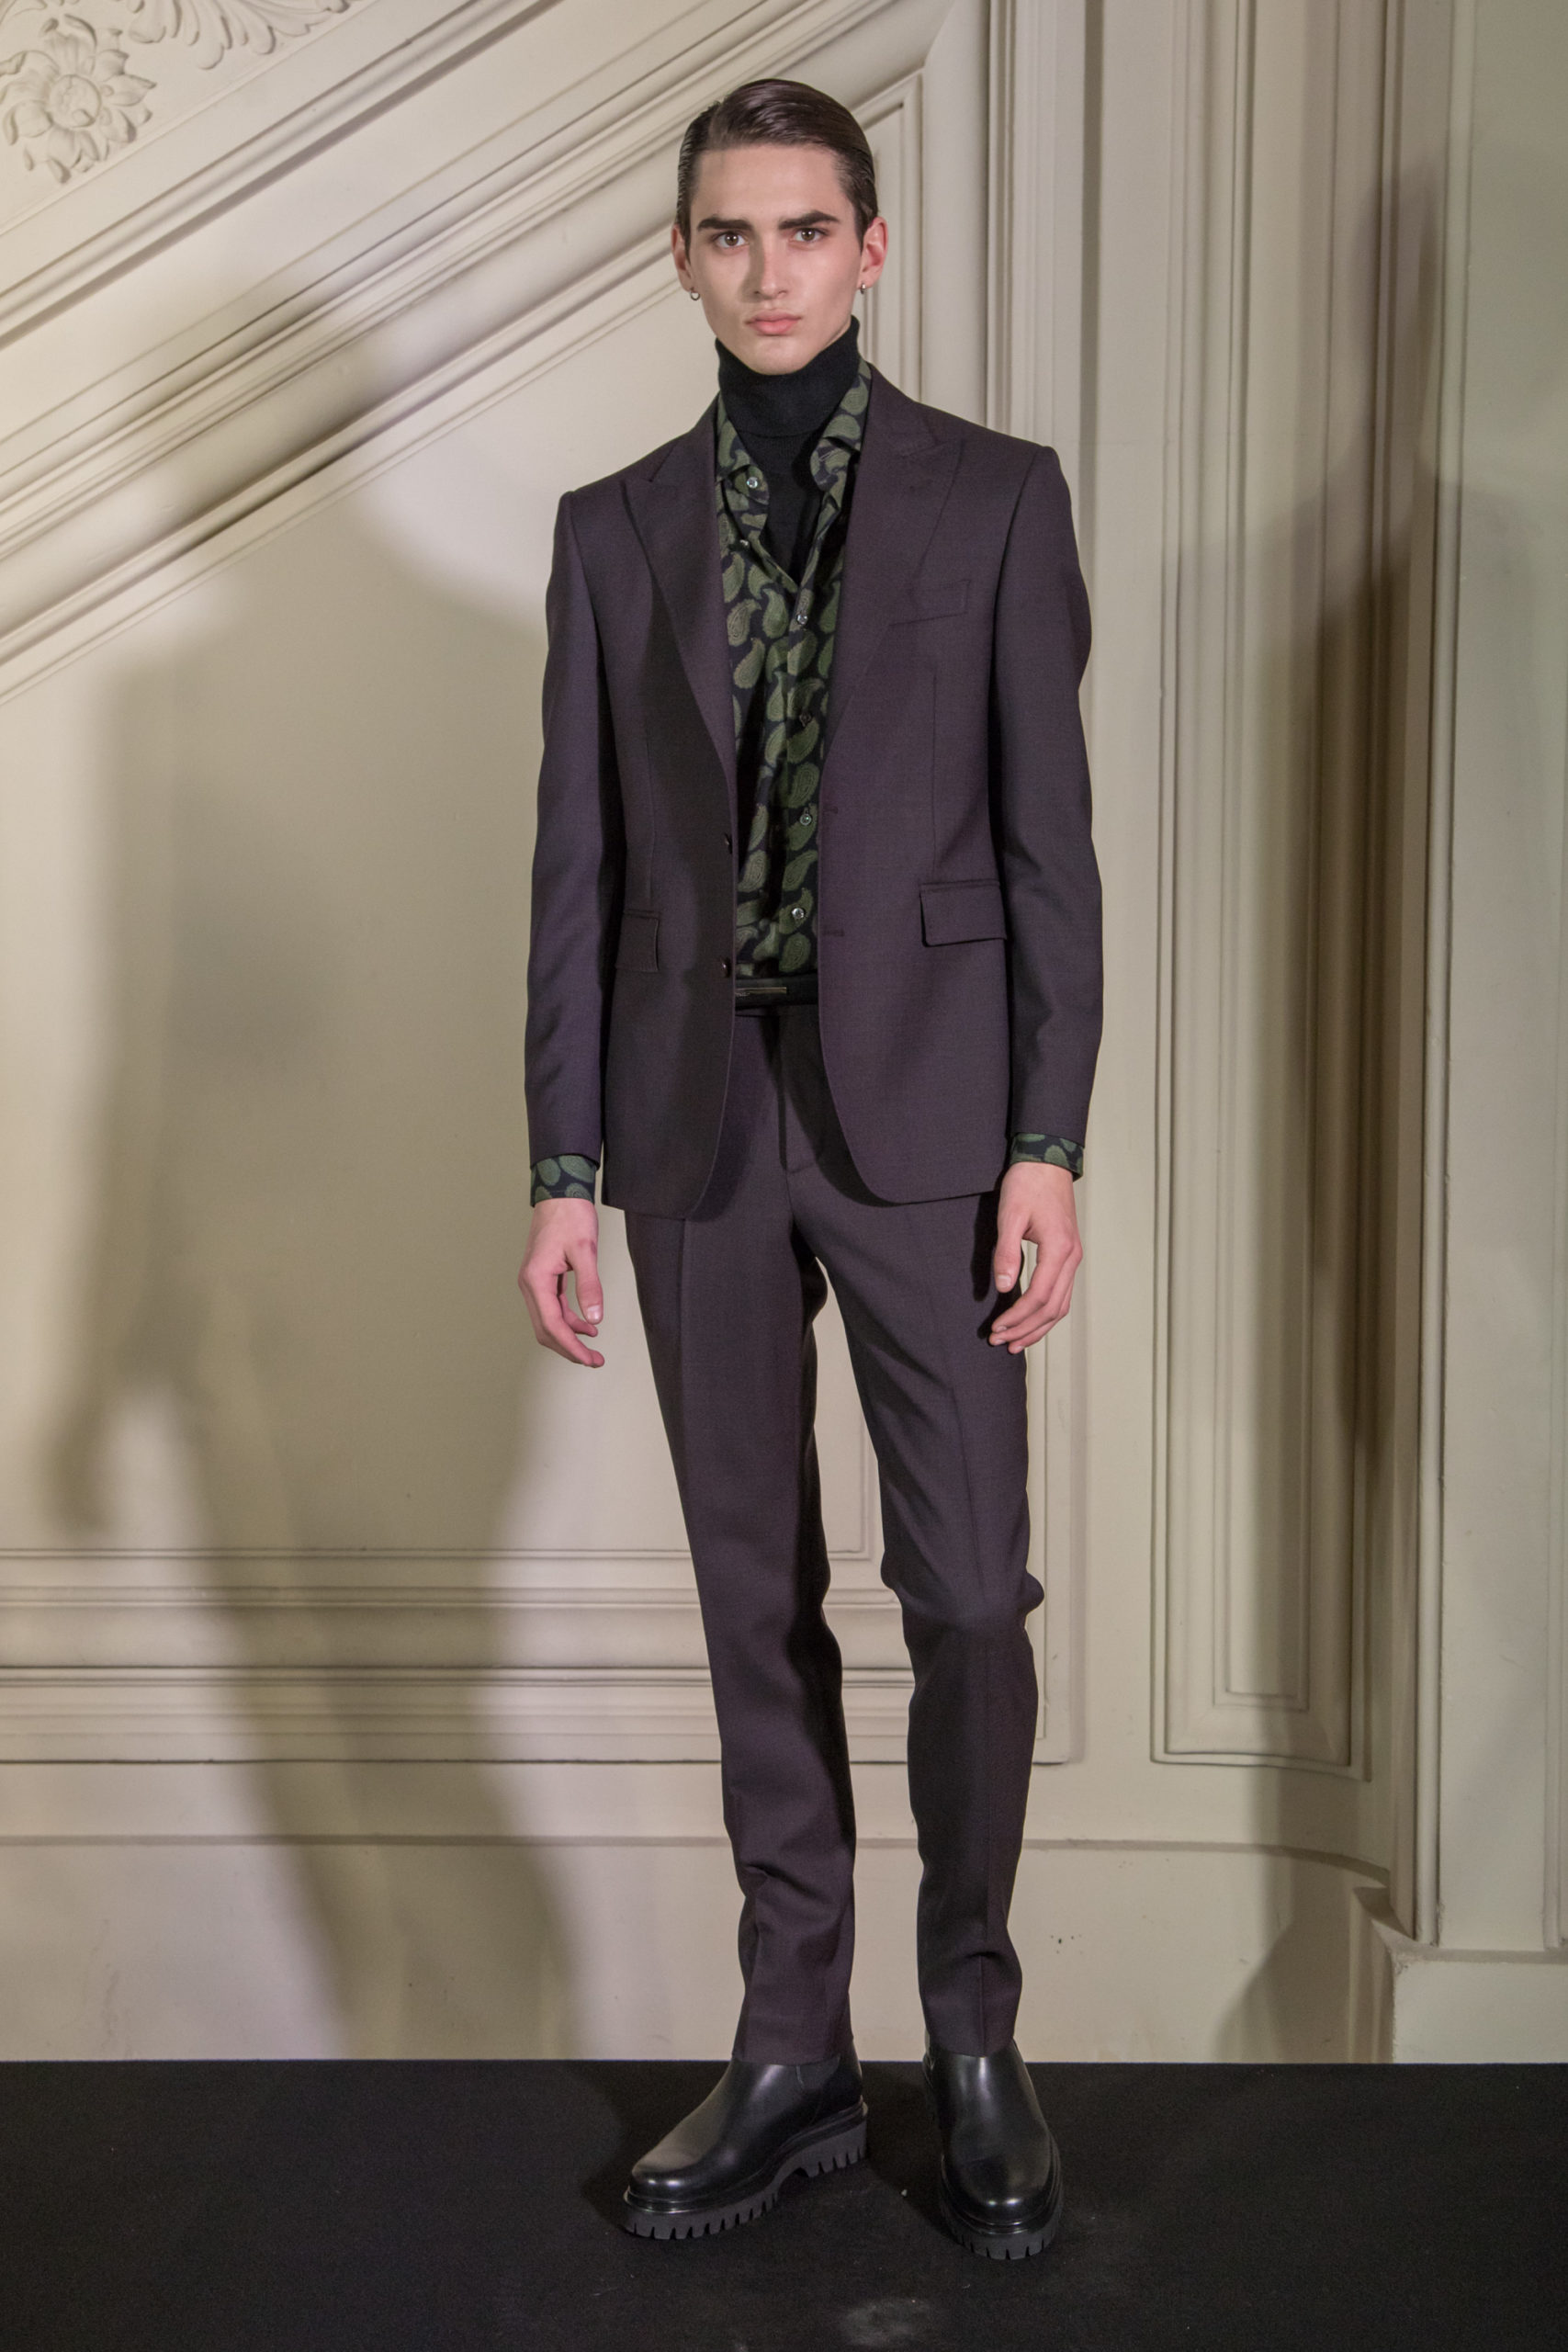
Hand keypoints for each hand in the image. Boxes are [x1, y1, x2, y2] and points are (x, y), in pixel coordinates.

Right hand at [518, 1199, 604, 1366]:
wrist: (560, 1194)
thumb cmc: (571, 1217)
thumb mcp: (585, 1251)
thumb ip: (589, 1286)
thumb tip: (595, 1319)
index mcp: (536, 1280)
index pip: (552, 1325)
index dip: (571, 1347)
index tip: (590, 1360)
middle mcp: (529, 1284)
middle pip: (545, 1329)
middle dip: (569, 1349)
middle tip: (594, 1361)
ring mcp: (534, 1282)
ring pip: (548, 1321)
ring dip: (569, 1337)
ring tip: (593, 1350)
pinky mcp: (542, 1278)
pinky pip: (552, 1308)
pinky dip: (568, 1321)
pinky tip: (587, 1326)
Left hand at [988, 1162, 1081, 1351]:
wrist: (1047, 1161)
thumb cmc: (1027, 1184)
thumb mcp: (1010, 1216)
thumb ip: (1007, 1252)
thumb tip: (1005, 1287)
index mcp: (1059, 1249)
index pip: (1039, 1297)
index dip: (1017, 1318)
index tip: (996, 1329)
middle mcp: (1072, 1258)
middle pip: (1053, 1308)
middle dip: (1026, 1329)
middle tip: (1001, 1343)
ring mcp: (1073, 1258)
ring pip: (1061, 1305)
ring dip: (1038, 1326)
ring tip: (1016, 1342)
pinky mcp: (1068, 1255)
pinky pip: (1061, 1293)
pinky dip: (1046, 1312)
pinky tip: (1030, 1320)